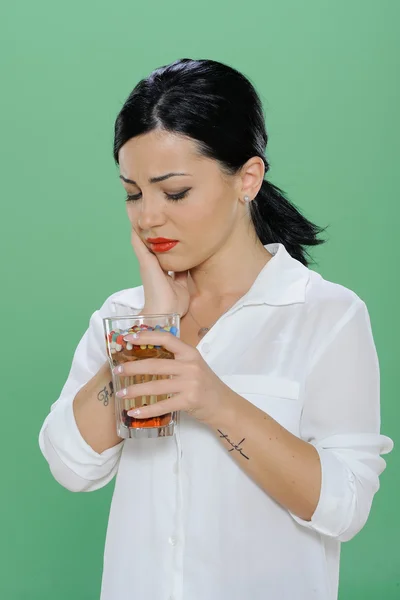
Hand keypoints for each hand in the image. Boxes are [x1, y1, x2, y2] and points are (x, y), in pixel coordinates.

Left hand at [112, 329, 230, 423]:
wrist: (223, 404)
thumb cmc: (205, 384)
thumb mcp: (193, 366)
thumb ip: (175, 360)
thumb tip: (145, 357)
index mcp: (190, 353)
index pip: (167, 338)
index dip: (147, 336)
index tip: (129, 338)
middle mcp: (190, 365)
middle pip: (155, 364)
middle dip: (132, 367)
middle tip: (117, 370)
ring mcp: (190, 383)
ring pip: (156, 386)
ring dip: (135, 390)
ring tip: (121, 393)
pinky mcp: (189, 400)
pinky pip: (162, 405)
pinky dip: (146, 410)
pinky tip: (134, 412)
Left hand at [130, 226, 190, 317]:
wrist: (166, 311)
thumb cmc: (154, 287)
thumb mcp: (146, 263)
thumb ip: (141, 246)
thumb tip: (134, 226)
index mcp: (149, 262)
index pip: (149, 243)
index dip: (151, 231)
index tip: (156, 216)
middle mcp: (159, 268)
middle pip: (163, 250)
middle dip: (167, 238)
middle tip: (174, 221)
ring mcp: (171, 276)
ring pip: (175, 258)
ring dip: (179, 250)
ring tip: (186, 234)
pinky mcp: (181, 283)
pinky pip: (185, 269)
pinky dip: (188, 262)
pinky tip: (194, 253)